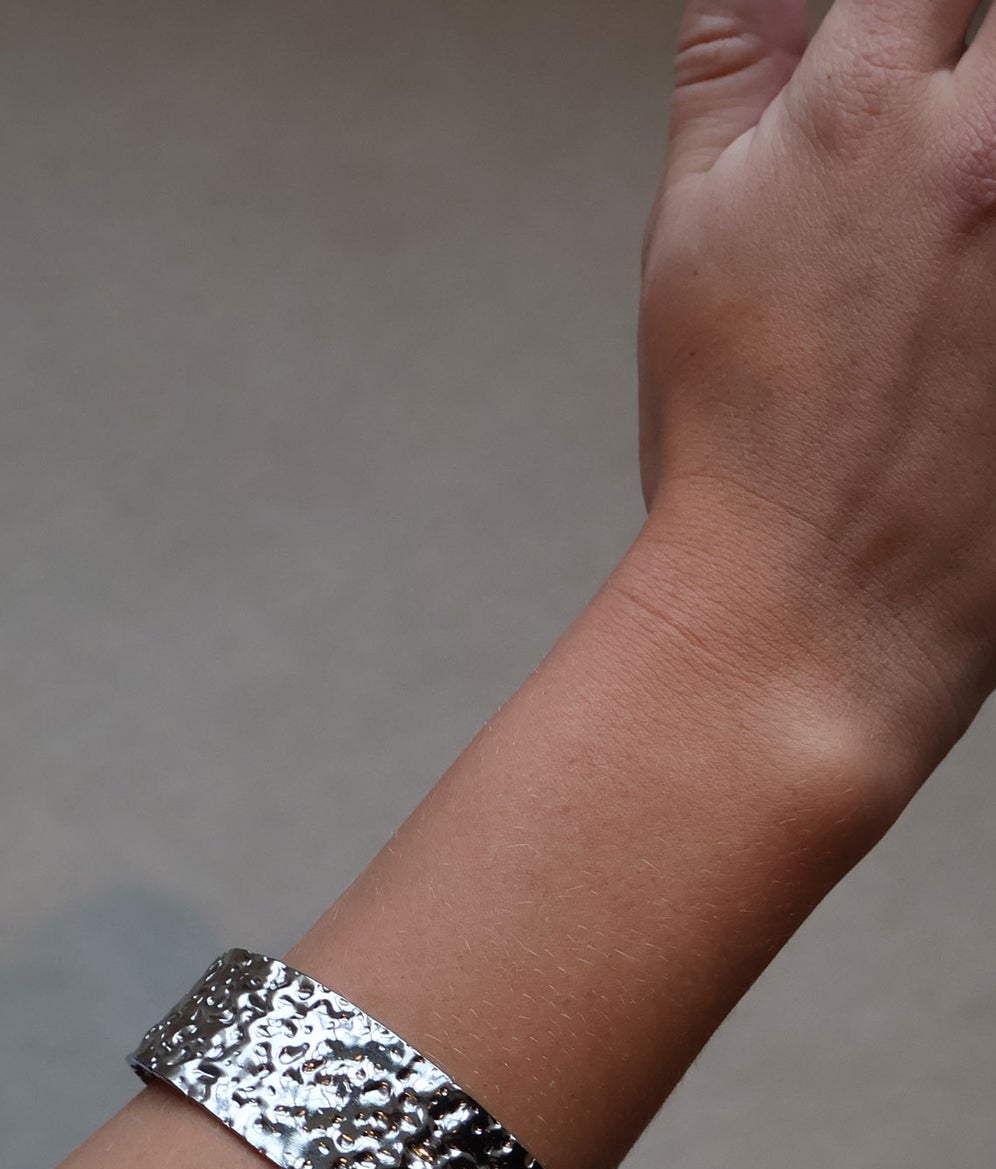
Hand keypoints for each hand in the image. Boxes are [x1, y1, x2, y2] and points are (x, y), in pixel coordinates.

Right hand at [638, 0, 995, 779]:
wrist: (809, 617)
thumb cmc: (739, 453)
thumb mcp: (693, 236)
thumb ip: (730, 71)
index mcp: (863, 114)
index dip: (916, 10)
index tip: (918, 46)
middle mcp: (987, 159)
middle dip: (984, 66)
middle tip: (952, 142)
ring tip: (964, 226)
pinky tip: (976, 305)